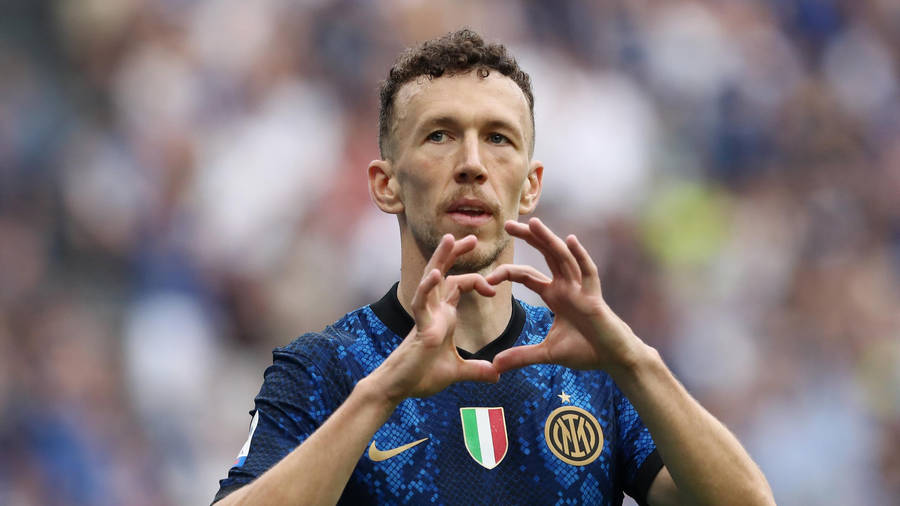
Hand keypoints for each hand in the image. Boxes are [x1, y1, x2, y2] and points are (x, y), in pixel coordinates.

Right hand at [373, 234, 499, 403]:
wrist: (400, 389)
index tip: (493, 287)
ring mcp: (426, 316)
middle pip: (444, 273)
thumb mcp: (457, 371)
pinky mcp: (420, 328)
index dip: (476, 280)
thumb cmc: (422, 376)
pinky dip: (427, 288)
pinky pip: (421, 303)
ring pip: (431, 280)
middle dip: (455, 254)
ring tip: (449, 238)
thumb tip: (497, 375)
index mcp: (443, 315)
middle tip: (472, 238)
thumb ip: (477, 371)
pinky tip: (436, 274)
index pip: (458, 285)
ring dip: (440, 258)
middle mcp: (434, 310)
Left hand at [485, 218, 644, 374]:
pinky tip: (570, 240)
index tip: (487, 280)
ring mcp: (581, 289)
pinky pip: (588, 273)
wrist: (613, 359)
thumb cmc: (585, 351)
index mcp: (554, 294)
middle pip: (545, 255)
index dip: (506, 273)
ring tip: (533, 222)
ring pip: (563, 258)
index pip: (526, 275)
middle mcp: (566, 286)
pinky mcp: (594, 297)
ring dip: (549, 240)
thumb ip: (521, 356)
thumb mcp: (547, 354)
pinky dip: (580, 256)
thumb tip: (494, 366)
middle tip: (507, 224)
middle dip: (528, 238)